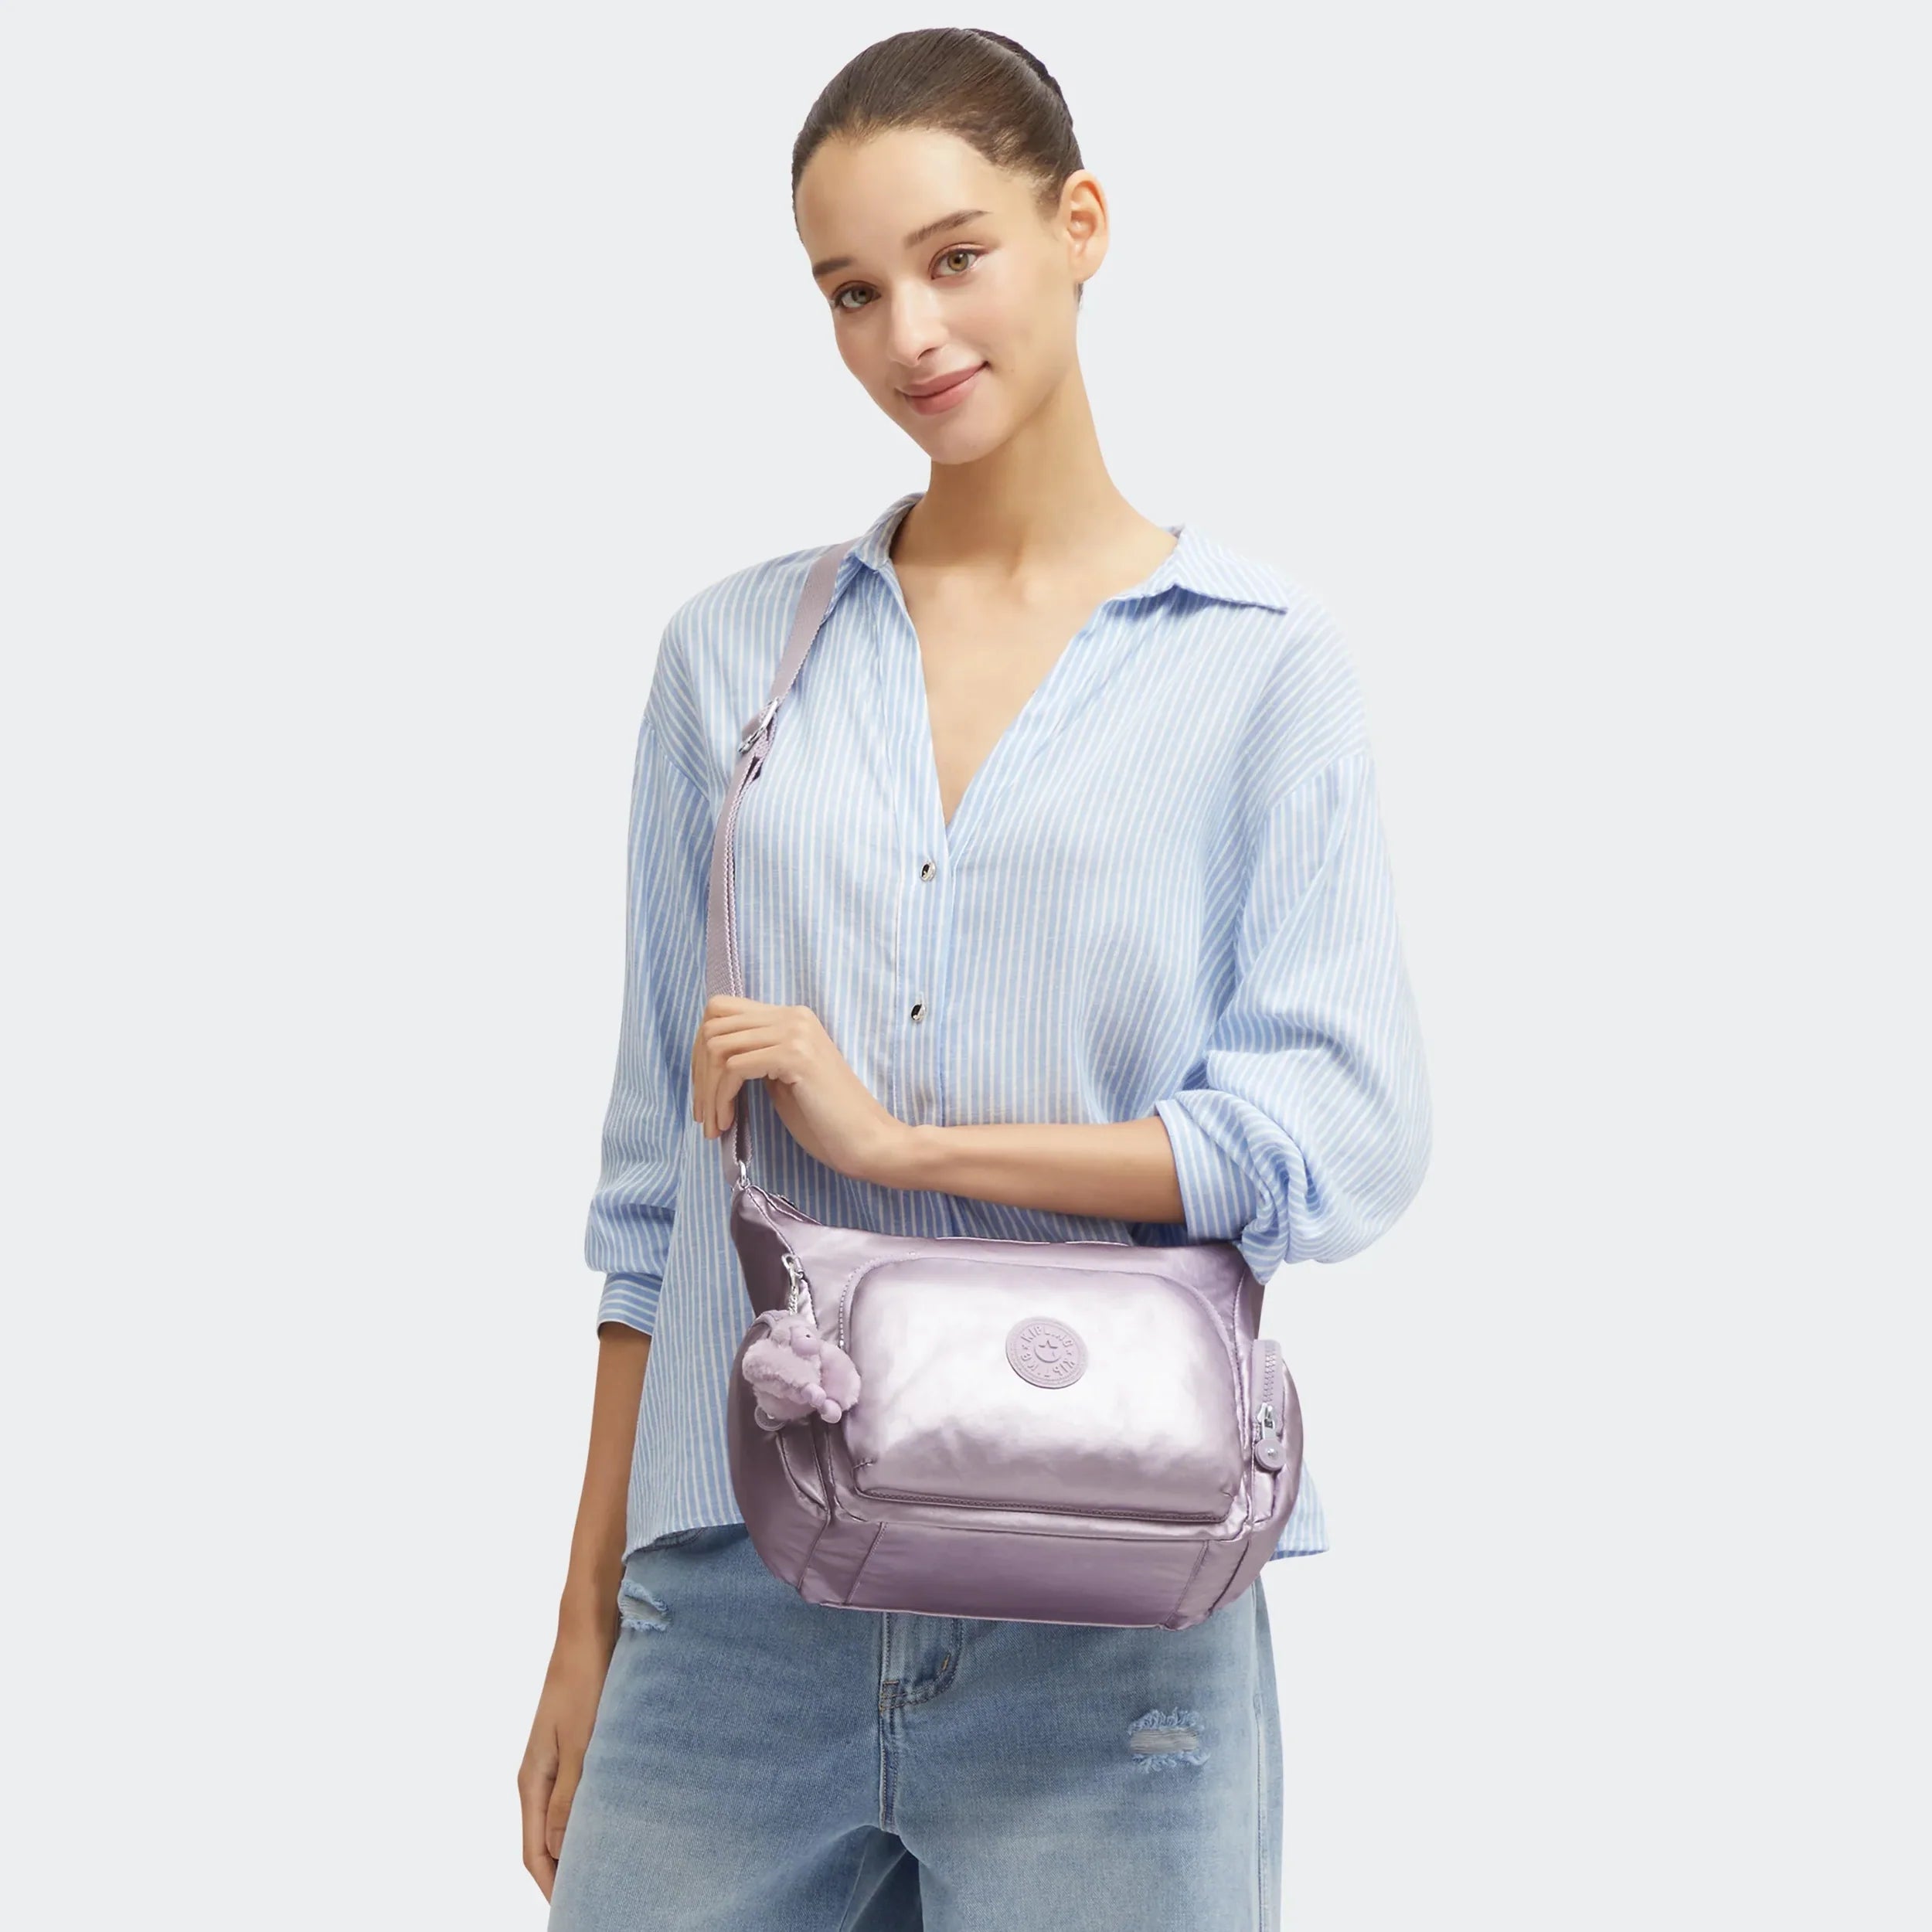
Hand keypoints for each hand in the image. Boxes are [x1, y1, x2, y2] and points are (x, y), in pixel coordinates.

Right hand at [518, 1625, 613, 1901]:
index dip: (552, 1885)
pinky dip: (593, 1811)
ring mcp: (558, 1757)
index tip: (576, 1909)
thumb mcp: (581, 1742)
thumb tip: (560, 1851)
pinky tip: (618, 1817)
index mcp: (532, 1780)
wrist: (590, 1627)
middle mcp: (540, 1774)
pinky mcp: (578, 1742)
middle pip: (547, 1839)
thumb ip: (570, 1797)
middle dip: (566, 1870)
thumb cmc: (585, 1680)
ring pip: (565, 1815)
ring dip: (582, 1840)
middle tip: (600, 1893)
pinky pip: (580, 1791)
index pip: (535, 1852)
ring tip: (612, 1865)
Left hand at [692, 995, 908, 1183]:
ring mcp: (795, 1032)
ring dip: (707, 1090)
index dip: (700, 1050)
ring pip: (718, 1046)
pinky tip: (728, 1122)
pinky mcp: (795, 1056)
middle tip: (703, 1114)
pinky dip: (722, 1097)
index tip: (705, 1092)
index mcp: (791, 1017)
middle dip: (698, 1073)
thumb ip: (754, 1059)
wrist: (868, 1140)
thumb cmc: (826, 1120)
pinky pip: (734, 1067)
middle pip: (713, 1024)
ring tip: (714, 1124)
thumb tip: (709, 1061)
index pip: (721, 1011)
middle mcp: (792, 1015)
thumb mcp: (781, 1079)